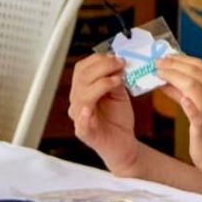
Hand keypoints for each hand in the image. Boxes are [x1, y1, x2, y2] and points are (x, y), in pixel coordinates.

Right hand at [67, 54, 140, 173]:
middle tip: (120, 64)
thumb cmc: (118, 118)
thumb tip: (117, 65)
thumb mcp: (119, 94)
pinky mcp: (85, 134)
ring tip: (117, 80)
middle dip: (102, 67)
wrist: (123, 144)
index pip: (82, 69)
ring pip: (82, 97)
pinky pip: (81, 124)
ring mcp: (79, 118)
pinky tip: (89, 109)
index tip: (116, 57)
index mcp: (83, 90)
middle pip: (82, 79)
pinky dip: (84, 116)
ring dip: (100, 84)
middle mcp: (77, 102)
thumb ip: (115, 80)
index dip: (97, 60)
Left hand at [158, 55, 201, 165]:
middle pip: (195, 73)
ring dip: (173, 77)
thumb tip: (168, 78)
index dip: (182, 59)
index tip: (167, 57)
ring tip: (157, 73)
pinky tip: (177, 96)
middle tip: (157, 62)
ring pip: (192, 86)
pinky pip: (195, 113)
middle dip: (174, 65)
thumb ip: (189, 92)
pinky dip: (188, 104)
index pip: (201, 66)